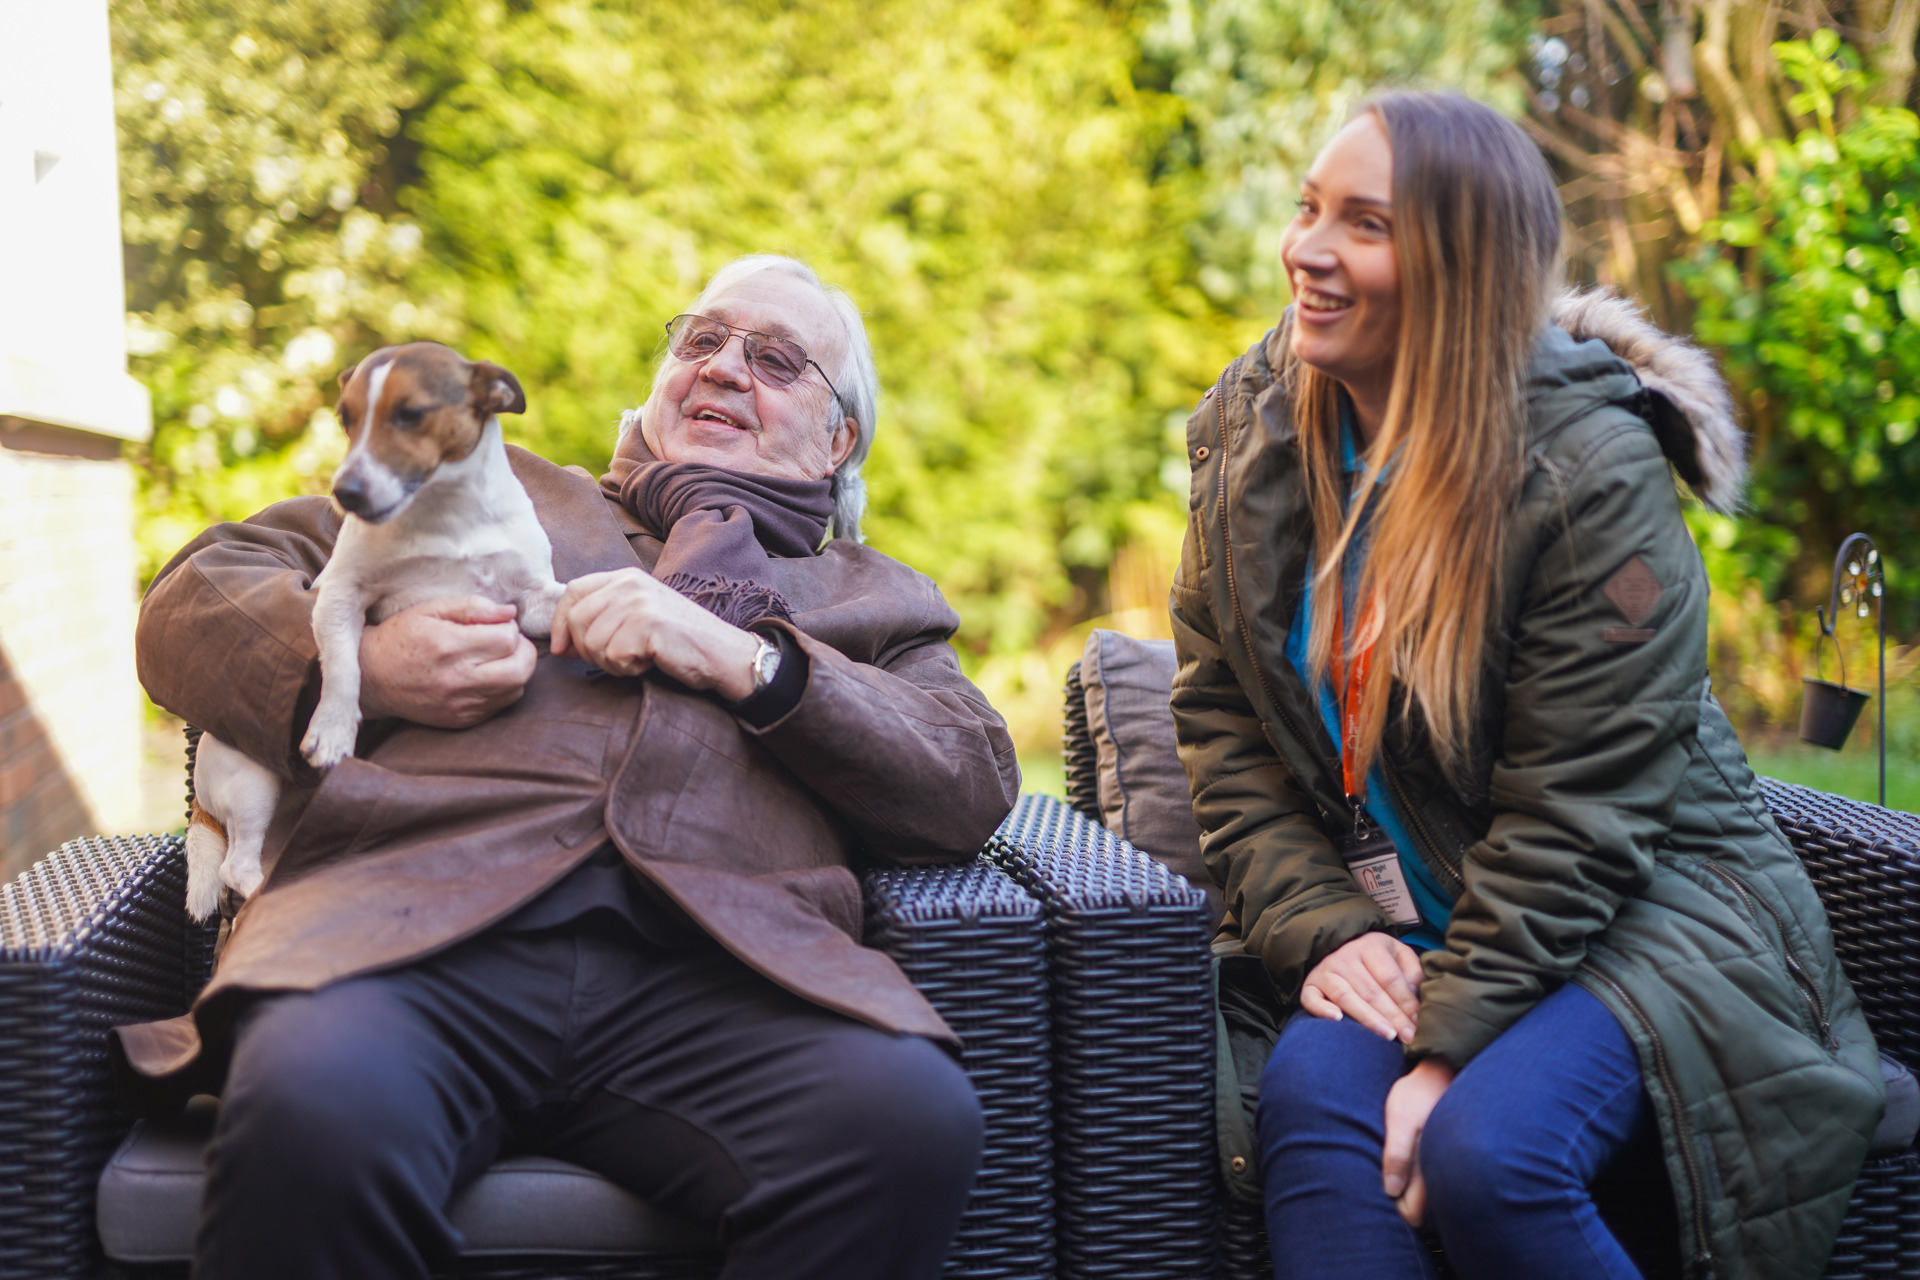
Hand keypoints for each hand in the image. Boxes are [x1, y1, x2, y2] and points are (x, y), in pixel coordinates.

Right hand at [359, 596, 537, 727]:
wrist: (372, 679)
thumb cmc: (402, 637)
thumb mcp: (431, 610)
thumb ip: (473, 607)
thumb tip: (510, 613)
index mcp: (449, 646)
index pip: (507, 639)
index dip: (509, 628)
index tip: (496, 625)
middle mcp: (457, 679)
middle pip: (521, 669)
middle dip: (523, 650)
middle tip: (507, 642)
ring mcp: (461, 704)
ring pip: (516, 688)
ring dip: (516, 670)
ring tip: (496, 658)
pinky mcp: (462, 720)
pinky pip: (502, 705)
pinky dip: (504, 688)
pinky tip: (486, 675)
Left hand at [550, 569, 760, 699]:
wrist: (722, 653)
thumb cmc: (679, 641)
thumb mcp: (637, 618)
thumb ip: (602, 620)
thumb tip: (560, 644)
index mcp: (625, 578)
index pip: (573, 591)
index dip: (559, 623)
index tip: (562, 649)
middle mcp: (630, 584)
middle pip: (576, 619)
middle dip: (586, 649)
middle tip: (616, 659)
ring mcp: (640, 603)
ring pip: (592, 642)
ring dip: (610, 662)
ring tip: (638, 658)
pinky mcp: (648, 625)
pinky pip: (614, 656)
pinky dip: (628, 668)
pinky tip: (649, 662)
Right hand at [1300, 932, 1424, 1041]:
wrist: (1339, 946)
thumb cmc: (1377, 958)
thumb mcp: (1398, 954)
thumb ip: (1412, 971)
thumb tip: (1414, 994)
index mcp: (1370, 947)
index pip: (1391, 979)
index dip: (1407, 1003)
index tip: (1419, 1023)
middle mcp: (1344, 957)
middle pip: (1371, 992)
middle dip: (1393, 1017)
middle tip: (1409, 1037)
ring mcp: (1325, 971)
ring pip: (1347, 997)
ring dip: (1368, 1018)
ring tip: (1388, 1035)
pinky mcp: (1310, 985)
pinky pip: (1311, 999)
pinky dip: (1321, 1009)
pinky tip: (1337, 1019)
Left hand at [1382, 1057, 1454, 1226]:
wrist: (1438, 1072)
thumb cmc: (1417, 1094)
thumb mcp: (1401, 1118)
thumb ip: (1398, 1154)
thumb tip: (1391, 1191)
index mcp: (1429, 1167)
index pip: (1413, 1214)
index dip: (1395, 1210)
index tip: (1378, 1194)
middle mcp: (1438, 1171)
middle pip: (1418, 1210)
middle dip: (1399, 1204)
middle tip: (1378, 1182)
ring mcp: (1440, 1164)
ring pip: (1423, 1197)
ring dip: (1404, 1190)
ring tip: (1386, 1171)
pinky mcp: (1438, 1155)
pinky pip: (1425, 1180)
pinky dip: (1411, 1179)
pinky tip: (1398, 1162)